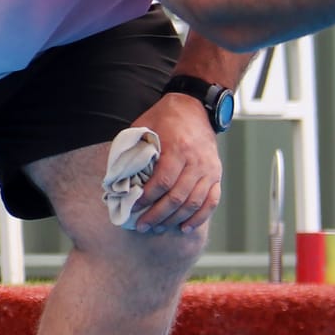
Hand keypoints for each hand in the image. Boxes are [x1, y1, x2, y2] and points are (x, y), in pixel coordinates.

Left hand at [123, 93, 223, 233]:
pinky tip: (185, 227)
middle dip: (157, 215)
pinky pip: (211, 201)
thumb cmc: (166, 118)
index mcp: (178, 148)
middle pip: (177, 197)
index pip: (163, 182)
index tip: (134, 207)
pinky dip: (199, 217)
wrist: (195, 107)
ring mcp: (209, 169)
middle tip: (142, 226)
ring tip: (157, 228)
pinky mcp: (216, 175)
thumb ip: (133, 150)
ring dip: (174, 219)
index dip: (147, 198)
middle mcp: (197, 161)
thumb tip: (118, 177)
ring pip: (193, 203)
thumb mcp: (145, 126)